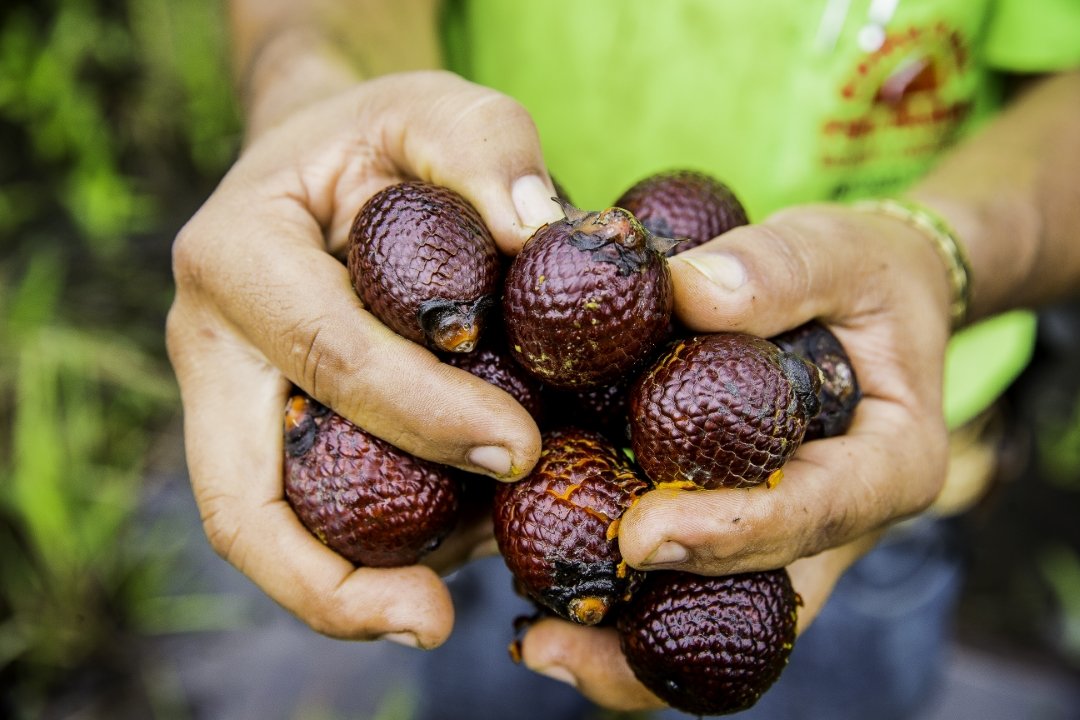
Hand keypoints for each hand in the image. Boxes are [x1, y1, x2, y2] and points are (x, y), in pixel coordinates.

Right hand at [166, 70, 561, 647]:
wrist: (325, 160)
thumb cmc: (383, 136)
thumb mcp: (438, 105)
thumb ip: (488, 150)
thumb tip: (545, 236)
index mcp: (237, 256)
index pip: (328, 356)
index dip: (424, 417)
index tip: (524, 451)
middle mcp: (208, 342)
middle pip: (241, 496)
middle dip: (332, 581)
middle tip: (437, 623)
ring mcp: (226, 399)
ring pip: (261, 527)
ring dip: (349, 583)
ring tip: (454, 592)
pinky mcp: (262, 430)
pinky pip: (300, 513)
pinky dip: (364, 552)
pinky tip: (452, 545)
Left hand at [517, 203, 955, 705]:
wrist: (876, 300)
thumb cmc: (864, 272)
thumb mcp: (838, 249)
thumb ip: (776, 270)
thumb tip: (679, 291)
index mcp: (890, 464)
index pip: (815, 514)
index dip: (730, 533)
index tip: (641, 538)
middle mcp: (841, 526)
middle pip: (759, 612)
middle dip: (656, 637)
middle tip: (550, 639)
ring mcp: (791, 540)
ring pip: (717, 623)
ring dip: (626, 646)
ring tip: (532, 643)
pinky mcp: (743, 533)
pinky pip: (689, 590)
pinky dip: (623, 602)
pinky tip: (539, 597)